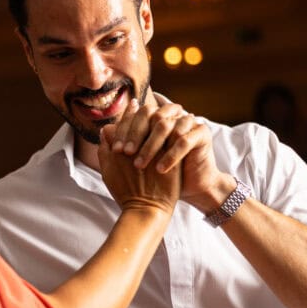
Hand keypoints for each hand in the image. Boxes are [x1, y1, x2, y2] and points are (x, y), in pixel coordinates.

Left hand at [111, 99, 230, 211]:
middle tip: (127, 154)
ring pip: (166, 126)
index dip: (124, 130)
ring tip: (140, 165)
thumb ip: (113, 146)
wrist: (180, 193)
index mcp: (153, 121)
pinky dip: (171, 155)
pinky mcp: (201, 135)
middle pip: (151, 115)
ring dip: (151, 145)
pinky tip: (160, 169)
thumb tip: (105, 130)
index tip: (116, 150)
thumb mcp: (127, 163)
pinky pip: (184, 140)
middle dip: (136, 134)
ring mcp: (187, 124)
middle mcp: (170, 117)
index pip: (137, 115)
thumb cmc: (148, 179)